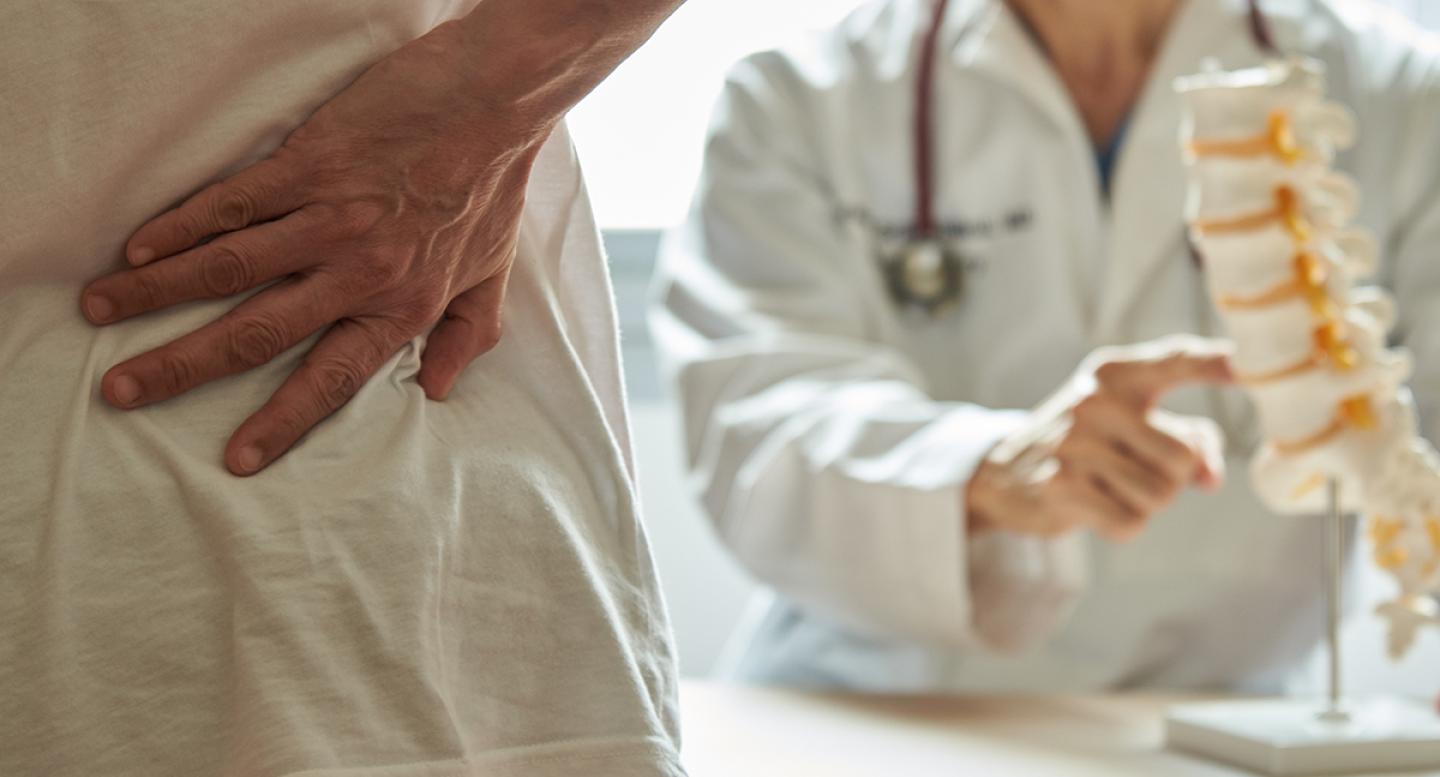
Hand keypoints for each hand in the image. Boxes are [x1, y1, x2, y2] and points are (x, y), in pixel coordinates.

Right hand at [80, 21, 550, 475]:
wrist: (494, 102)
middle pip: (258, 333)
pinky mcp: (309, 165)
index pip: (332, 381)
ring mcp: (329, 218)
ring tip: (102, 310)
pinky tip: (138, 247)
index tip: (235, 460)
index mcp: (403, 308)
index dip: (282, 422)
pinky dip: (182, 225)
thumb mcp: (494, 276)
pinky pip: (234, 203)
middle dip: (184, 366)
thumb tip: (437, 392)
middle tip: (123, 391)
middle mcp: (360, 274)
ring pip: (230, 267)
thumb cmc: (493, 189)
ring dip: (158, 292)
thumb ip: (468, 336)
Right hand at [965, 336, 1233, 541]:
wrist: (1000, 470)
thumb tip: (1210, 479)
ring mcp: (1075, 443)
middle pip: (1184, 456)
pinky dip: (1120, 525)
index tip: (1248, 365)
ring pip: (1161, 495)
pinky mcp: (1061, 487)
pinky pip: (1131, 523)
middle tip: (1128, 468)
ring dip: (1144, 503)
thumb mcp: (1130, 422)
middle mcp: (1096, 400)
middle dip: (1171, 477)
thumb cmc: (1086, 442)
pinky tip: (1091, 507)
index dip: (1218, 363)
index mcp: (1117, 372)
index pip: (1177, 359)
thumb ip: (1186, 438)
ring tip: (1105, 485)